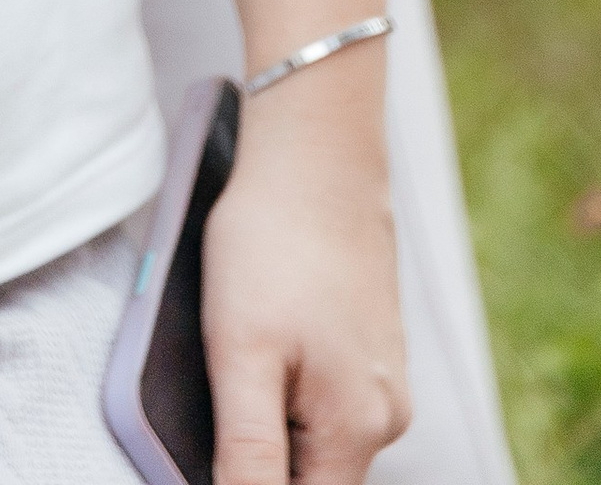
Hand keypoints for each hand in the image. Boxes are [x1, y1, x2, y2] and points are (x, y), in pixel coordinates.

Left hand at [203, 76, 408, 480]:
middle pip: (311, 475)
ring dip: (271, 415)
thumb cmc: (273, 242)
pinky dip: (288, 381)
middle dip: (256, 452)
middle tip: (223, 382)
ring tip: (241, 346)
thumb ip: (246, 451)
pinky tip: (262, 332)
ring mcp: (383, 379)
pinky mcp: (370, 345)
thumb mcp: (241, 352)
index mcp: (359, 431)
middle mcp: (386, 416)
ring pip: (315, 433)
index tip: (214, 442)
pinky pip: (325, 392)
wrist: (315, 149)